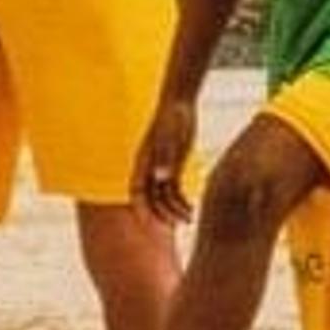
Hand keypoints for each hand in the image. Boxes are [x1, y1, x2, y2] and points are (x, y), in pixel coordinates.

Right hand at [131, 97, 198, 224]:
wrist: (179, 103)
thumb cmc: (172, 117)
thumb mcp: (170, 137)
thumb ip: (165, 157)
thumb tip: (160, 178)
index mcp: (142, 163)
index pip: (136, 194)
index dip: (142, 211)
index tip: (152, 226)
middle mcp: (149, 169)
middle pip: (150, 200)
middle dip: (161, 215)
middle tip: (176, 225)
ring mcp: (161, 169)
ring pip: (164, 198)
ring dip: (174, 211)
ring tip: (189, 219)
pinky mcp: (174, 166)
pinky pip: (175, 191)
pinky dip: (182, 202)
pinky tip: (192, 209)